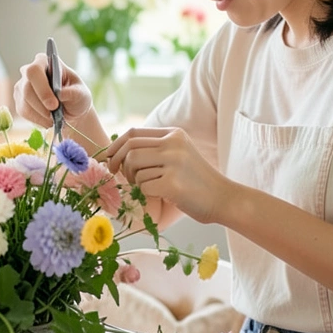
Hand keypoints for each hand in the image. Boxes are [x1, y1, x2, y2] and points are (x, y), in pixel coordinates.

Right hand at [14, 52, 93, 127]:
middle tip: (55, 116)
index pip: (34, 71)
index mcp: (44, 62)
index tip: (54, 104)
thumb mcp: (82, 94)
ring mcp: (21, 86)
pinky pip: (23, 112)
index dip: (42, 88)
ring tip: (55, 118)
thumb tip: (60, 94)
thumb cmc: (76, 97)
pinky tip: (48, 120)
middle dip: (42, 105)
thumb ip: (74, 93)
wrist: (71, 110)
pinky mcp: (19, 101)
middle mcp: (28, 71)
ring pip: (25, 102)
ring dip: (41, 115)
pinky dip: (37, 120)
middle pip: (27, 88)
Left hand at [105, 127, 229, 223]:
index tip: (108, 158)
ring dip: (136, 182)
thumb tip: (117, 151)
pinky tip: (163, 194)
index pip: (133, 133)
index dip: (115, 146)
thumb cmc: (197, 181)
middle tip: (118, 176)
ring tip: (152, 186)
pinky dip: (147, 193)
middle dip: (118, 164)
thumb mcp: (179, 154)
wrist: (223, 198)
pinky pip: (143, 187)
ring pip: (134, 169)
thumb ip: (154, 149)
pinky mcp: (172, 183)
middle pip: (129, 150)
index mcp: (173, 134)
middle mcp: (174, 144)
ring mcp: (174, 163)